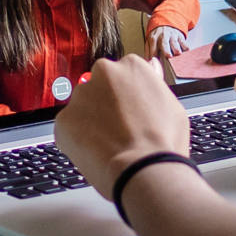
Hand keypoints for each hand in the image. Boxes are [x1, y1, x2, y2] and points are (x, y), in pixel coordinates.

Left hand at [55, 55, 190, 193]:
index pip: (123, 76)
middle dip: (106, 105)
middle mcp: (104, 72)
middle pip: (100, 87)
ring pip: (83, 108)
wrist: (142, 170)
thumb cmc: (163, 142)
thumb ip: (153, 84)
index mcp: (132, 65)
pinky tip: (97, 153)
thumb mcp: (171, 105)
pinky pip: (69, 129)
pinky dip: (78, 141)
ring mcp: (81, 95)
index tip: (132, 114)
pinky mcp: (63, 119)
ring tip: (110, 146)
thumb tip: (151, 67)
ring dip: (91, 123)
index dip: (128, 99)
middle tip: (120, 130)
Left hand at [146, 25, 188, 59]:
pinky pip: (183, 41)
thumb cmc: (157, 35)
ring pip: (174, 42)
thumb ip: (148, 50)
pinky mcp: (179, 35)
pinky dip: (185, 46)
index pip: (153, 47)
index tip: (155, 61)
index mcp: (154, 38)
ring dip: (176, 48)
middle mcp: (163, 36)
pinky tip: (186, 50)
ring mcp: (172, 35)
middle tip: (169, 56)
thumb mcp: (149, 40)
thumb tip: (147, 61)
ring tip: (178, 53)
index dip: (154, 54)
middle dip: (166, 50)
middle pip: (164, 43)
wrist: (166, 22)